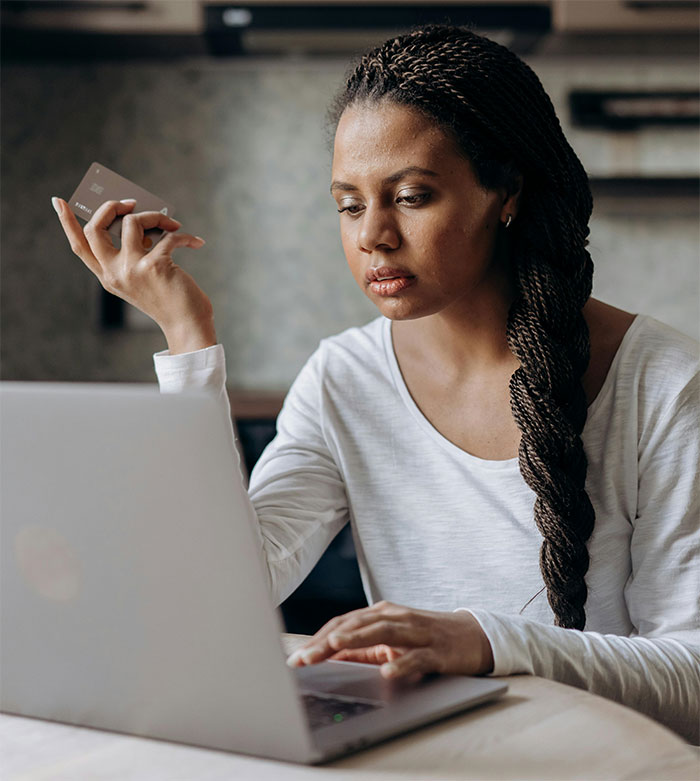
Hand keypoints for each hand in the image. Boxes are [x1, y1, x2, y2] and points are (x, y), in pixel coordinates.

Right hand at [52, 196, 215, 353]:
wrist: (188, 325)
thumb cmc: (171, 299)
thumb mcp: (143, 276)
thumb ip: (135, 252)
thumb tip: (140, 219)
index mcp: (108, 277)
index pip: (79, 247)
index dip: (67, 223)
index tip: (58, 201)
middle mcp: (115, 273)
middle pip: (96, 228)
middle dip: (111, 207)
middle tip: (131, 203)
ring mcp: (132, 270)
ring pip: (133, 222)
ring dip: (156, 216)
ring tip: (172, 225)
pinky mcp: (154, 266)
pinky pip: (168, 236)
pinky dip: (184, 236)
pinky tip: (196, 242)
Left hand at [287, 600, 493, 678]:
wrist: (473, 636)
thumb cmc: (427, 638)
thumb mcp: (391, 641)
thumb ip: (362, 647)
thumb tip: (328, 656)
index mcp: (382, 614)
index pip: (344, 622)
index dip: (318, 638)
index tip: (297, 657)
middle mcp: (396, 616)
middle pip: (357, 624)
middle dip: (327, 640)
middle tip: (303, 658)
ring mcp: (416, 631)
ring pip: (382, 631)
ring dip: (356, 637)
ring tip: (334, 646)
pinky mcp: (436, 649)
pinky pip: (416, 656)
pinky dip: (401, 663)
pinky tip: (386, 672)